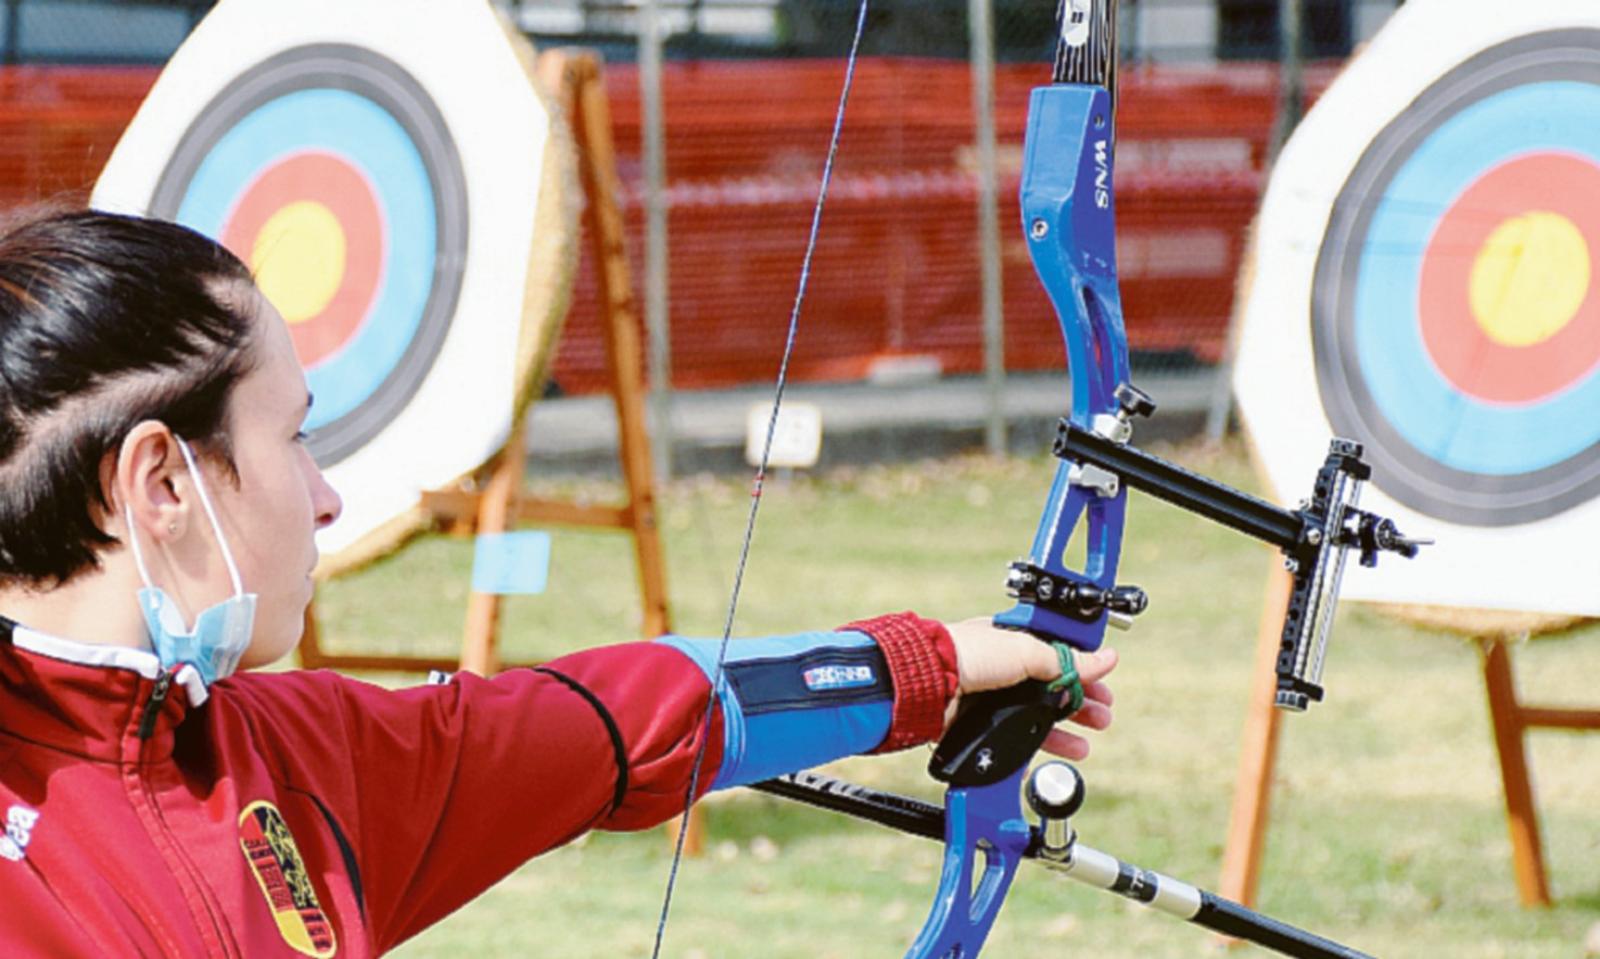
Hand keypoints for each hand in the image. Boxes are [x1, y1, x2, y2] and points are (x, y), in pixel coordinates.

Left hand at [944, 616, 1116, 761]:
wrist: (925, 682)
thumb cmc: (967, 653)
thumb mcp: (1027, 650)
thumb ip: (1067, 660)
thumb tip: (1106, 659)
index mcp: (1014, 643)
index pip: (1058, 657)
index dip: (1083, 673)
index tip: (1102, 688)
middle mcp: (1002, 671)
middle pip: (1050, 692)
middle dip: (1079, 707)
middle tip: (1101, 720)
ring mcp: (989, 700)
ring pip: (1034, 719)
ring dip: (1061, 733)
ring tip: (1082, 746)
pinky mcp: (977, 725)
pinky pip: (1009, 741)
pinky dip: (1029, 750)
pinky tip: (1045, 758)